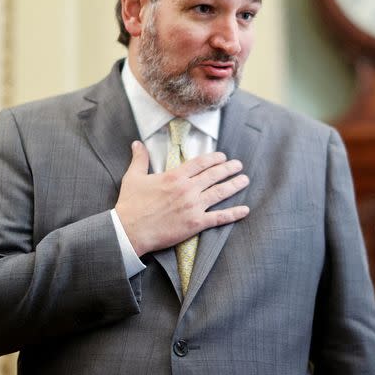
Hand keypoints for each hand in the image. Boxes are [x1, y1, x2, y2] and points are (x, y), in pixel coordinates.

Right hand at [117, 141, 249, 255]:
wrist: (129, 230)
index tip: (223, 156)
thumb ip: (140, 159)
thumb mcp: (133, 177)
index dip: (214, 158)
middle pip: (214, 175)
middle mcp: (188, 189)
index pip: (200, 163)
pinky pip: (219, 217)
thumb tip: (137, 143)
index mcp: (175, 176)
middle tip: (239, 165)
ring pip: (219, 192)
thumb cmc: (130, 204)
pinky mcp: (195, 224)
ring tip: (245, 180)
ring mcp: (193, 206)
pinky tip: (245, 210)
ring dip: (234, 185)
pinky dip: (233, 213)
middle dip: (228, 168)